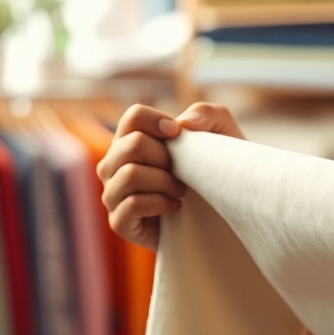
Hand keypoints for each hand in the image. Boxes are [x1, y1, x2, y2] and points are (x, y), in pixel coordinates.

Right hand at [96, 102, 244, 250]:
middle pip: (132, 145)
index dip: (157, 121)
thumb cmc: (212, 169)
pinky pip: (133, 204)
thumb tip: (183, 123)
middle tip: (182, 171)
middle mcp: (114, 164)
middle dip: (166, 157)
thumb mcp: (220, 133)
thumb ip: (207, 113)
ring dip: (165, 181)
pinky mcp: (119, 221)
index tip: (178, 134)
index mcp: (130, 139)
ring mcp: (112, 193)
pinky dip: (160, 204)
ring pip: (130, 174)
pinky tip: (175, 207)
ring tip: (181, 190)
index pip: (133, 116)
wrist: (218, 215)